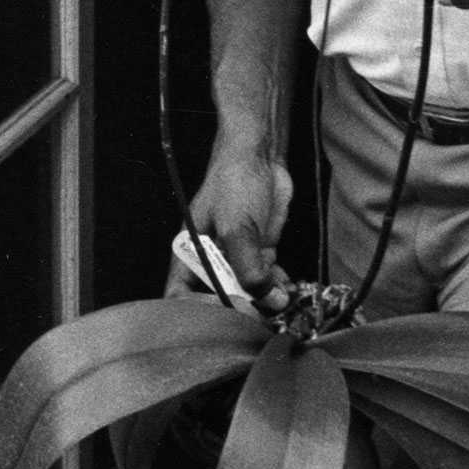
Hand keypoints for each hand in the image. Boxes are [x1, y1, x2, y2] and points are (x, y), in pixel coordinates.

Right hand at [176, 145, 294, 311]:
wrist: (259, 158)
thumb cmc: (234, 184)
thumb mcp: (237, 227)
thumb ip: (248, 267)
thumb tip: (270, 301)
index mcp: (189, 255)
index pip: (181, 297)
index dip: (200, 310)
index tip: (229, 309)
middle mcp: (209, 262)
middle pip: (218, 301)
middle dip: (241, 309)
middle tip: (263, 310)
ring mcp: (235, 260)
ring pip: (247, 294)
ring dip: (265, 300)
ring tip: (281, 298)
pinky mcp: (257, 255)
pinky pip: (265, 282)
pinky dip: (277, 287)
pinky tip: (287, 285)